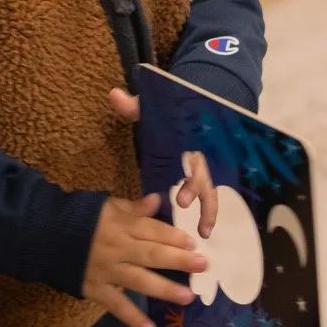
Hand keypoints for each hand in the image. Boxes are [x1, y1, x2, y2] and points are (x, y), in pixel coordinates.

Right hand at [83, 192, 204, 326]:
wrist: (42, 235)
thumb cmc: (80, 218)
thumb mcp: (107, 206)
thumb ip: (134, 207)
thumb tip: (158, 200)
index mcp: (121, 225)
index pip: (152, 230)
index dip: (174, 237)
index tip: (194, 244)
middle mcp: (117, 248)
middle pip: (152, 254)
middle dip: (178, 260)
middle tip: (203, 265)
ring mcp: (107, 271)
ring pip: (139, 280)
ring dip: (164, 289)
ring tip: (187, 297)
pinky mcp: (96, 290)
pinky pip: (116, 305)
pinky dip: (132, 318)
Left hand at [109, 89, 217, 237]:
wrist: (196, 110)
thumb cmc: (169, 114)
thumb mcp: (151, 109)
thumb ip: (134, 106)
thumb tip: (114, 95)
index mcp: (188, 140)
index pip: (193, 159)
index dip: (190, 179)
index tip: (181, 197)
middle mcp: (199, 155)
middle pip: (203, 176)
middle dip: (195, 191)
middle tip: (182, 203)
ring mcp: (205, 168)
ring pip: (212, 190)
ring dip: (209, 211)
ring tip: (203, 231)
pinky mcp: (205, 178)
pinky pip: (210, 197)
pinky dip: (210, 214)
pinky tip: (204, 231)